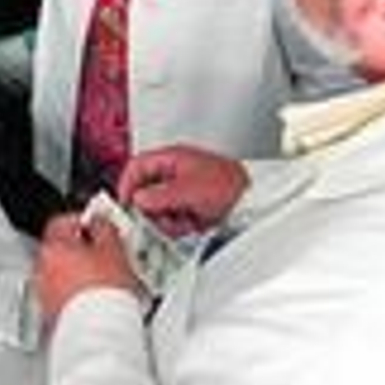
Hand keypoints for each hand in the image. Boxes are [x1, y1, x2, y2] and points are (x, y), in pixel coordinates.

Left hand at [36, 213, 140, 322]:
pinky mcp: (53, 313)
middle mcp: (42, 269)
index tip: (98, 225)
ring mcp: (45, 292)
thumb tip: (100, 221)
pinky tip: (98, 298)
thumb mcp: (113, 251)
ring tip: (106, 279)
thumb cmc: (103, 295)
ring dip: (81, 272)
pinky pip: (65, 295)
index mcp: (53, 249)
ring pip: (63, 273)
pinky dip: (78, 293)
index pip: (62, 222)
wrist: (100, 334)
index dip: (82, 220)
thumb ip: (104, 228)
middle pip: (61, 248)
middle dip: (83, 249)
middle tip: (106, 253)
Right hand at [118, 145, 248, 237]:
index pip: (137, 166)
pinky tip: (191, 225)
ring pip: (159, 207)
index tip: (126, 203)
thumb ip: (159, 195)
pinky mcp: (192, 207)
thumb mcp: (189, 189)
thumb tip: (138, 200)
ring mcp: (184, 191)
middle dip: (151, 208)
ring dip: (166, 219)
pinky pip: (174, 218)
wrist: (258, 201)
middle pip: (146, 190)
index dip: (128, 183)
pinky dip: (179, 225)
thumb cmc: (231, 185)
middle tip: (155, 218)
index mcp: (173, 159)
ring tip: (181, 222)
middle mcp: (176, 174)